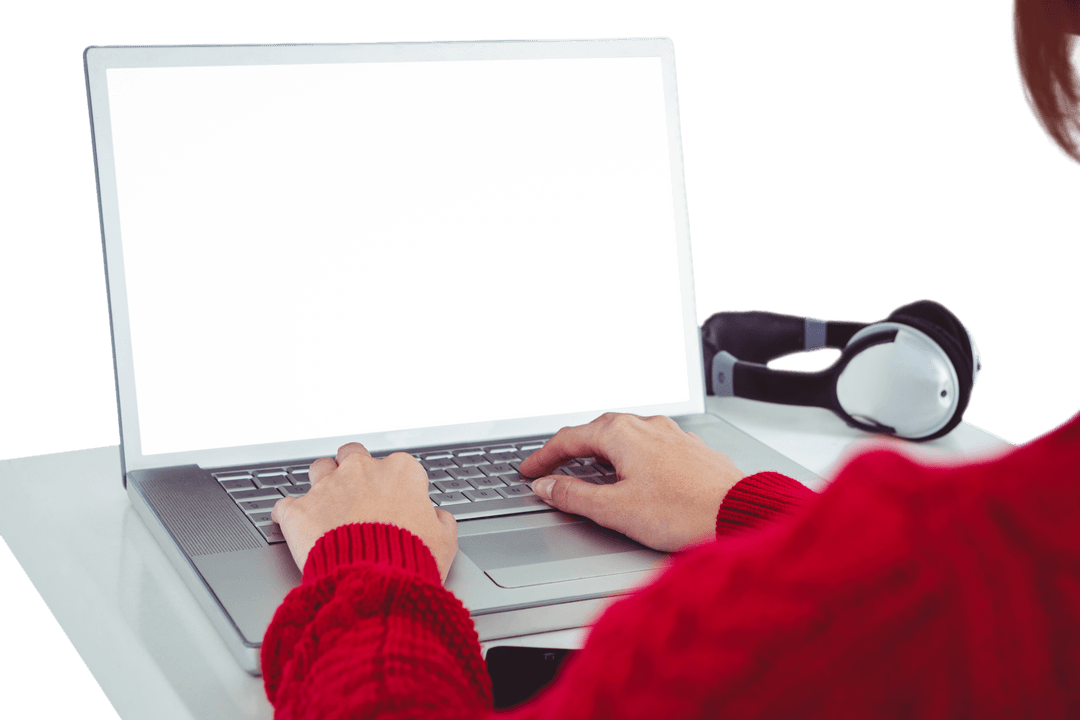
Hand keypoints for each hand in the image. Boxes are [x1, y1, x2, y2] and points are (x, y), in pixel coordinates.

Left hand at [271, 443, 457, 582]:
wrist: (374, 583)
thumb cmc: (411, 559)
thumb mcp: (444, 540)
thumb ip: (441, 521)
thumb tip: (438, 518)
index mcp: (400, 472)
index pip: (397, 465)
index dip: (395, 485)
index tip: (395, 501)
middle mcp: (362, 472)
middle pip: (352, 455)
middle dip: (352, 470)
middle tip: (356, 493)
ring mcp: (328, 488)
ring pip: (318, 468)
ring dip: (321, 484)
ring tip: (325, 504)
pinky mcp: (300, 511)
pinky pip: (286, 506)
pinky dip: (290, 515)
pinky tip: (295, 525)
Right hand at [519, 413, 745, 551]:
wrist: (741, 515)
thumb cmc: (685, 512)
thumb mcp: (616, 509)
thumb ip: (575, 496)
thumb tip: (548, 487)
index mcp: (622, 434)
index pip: (569, 439)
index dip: (543, 456)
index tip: (529, 470)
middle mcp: (647, 426)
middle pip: (596, 431)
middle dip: (571, 450)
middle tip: (552, 467)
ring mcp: (672, 436)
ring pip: (626, 437)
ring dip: (601, 452)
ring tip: (589, 472)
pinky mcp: (691, 451)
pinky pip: (649, 447)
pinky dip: (630, 458)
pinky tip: (634, 477)